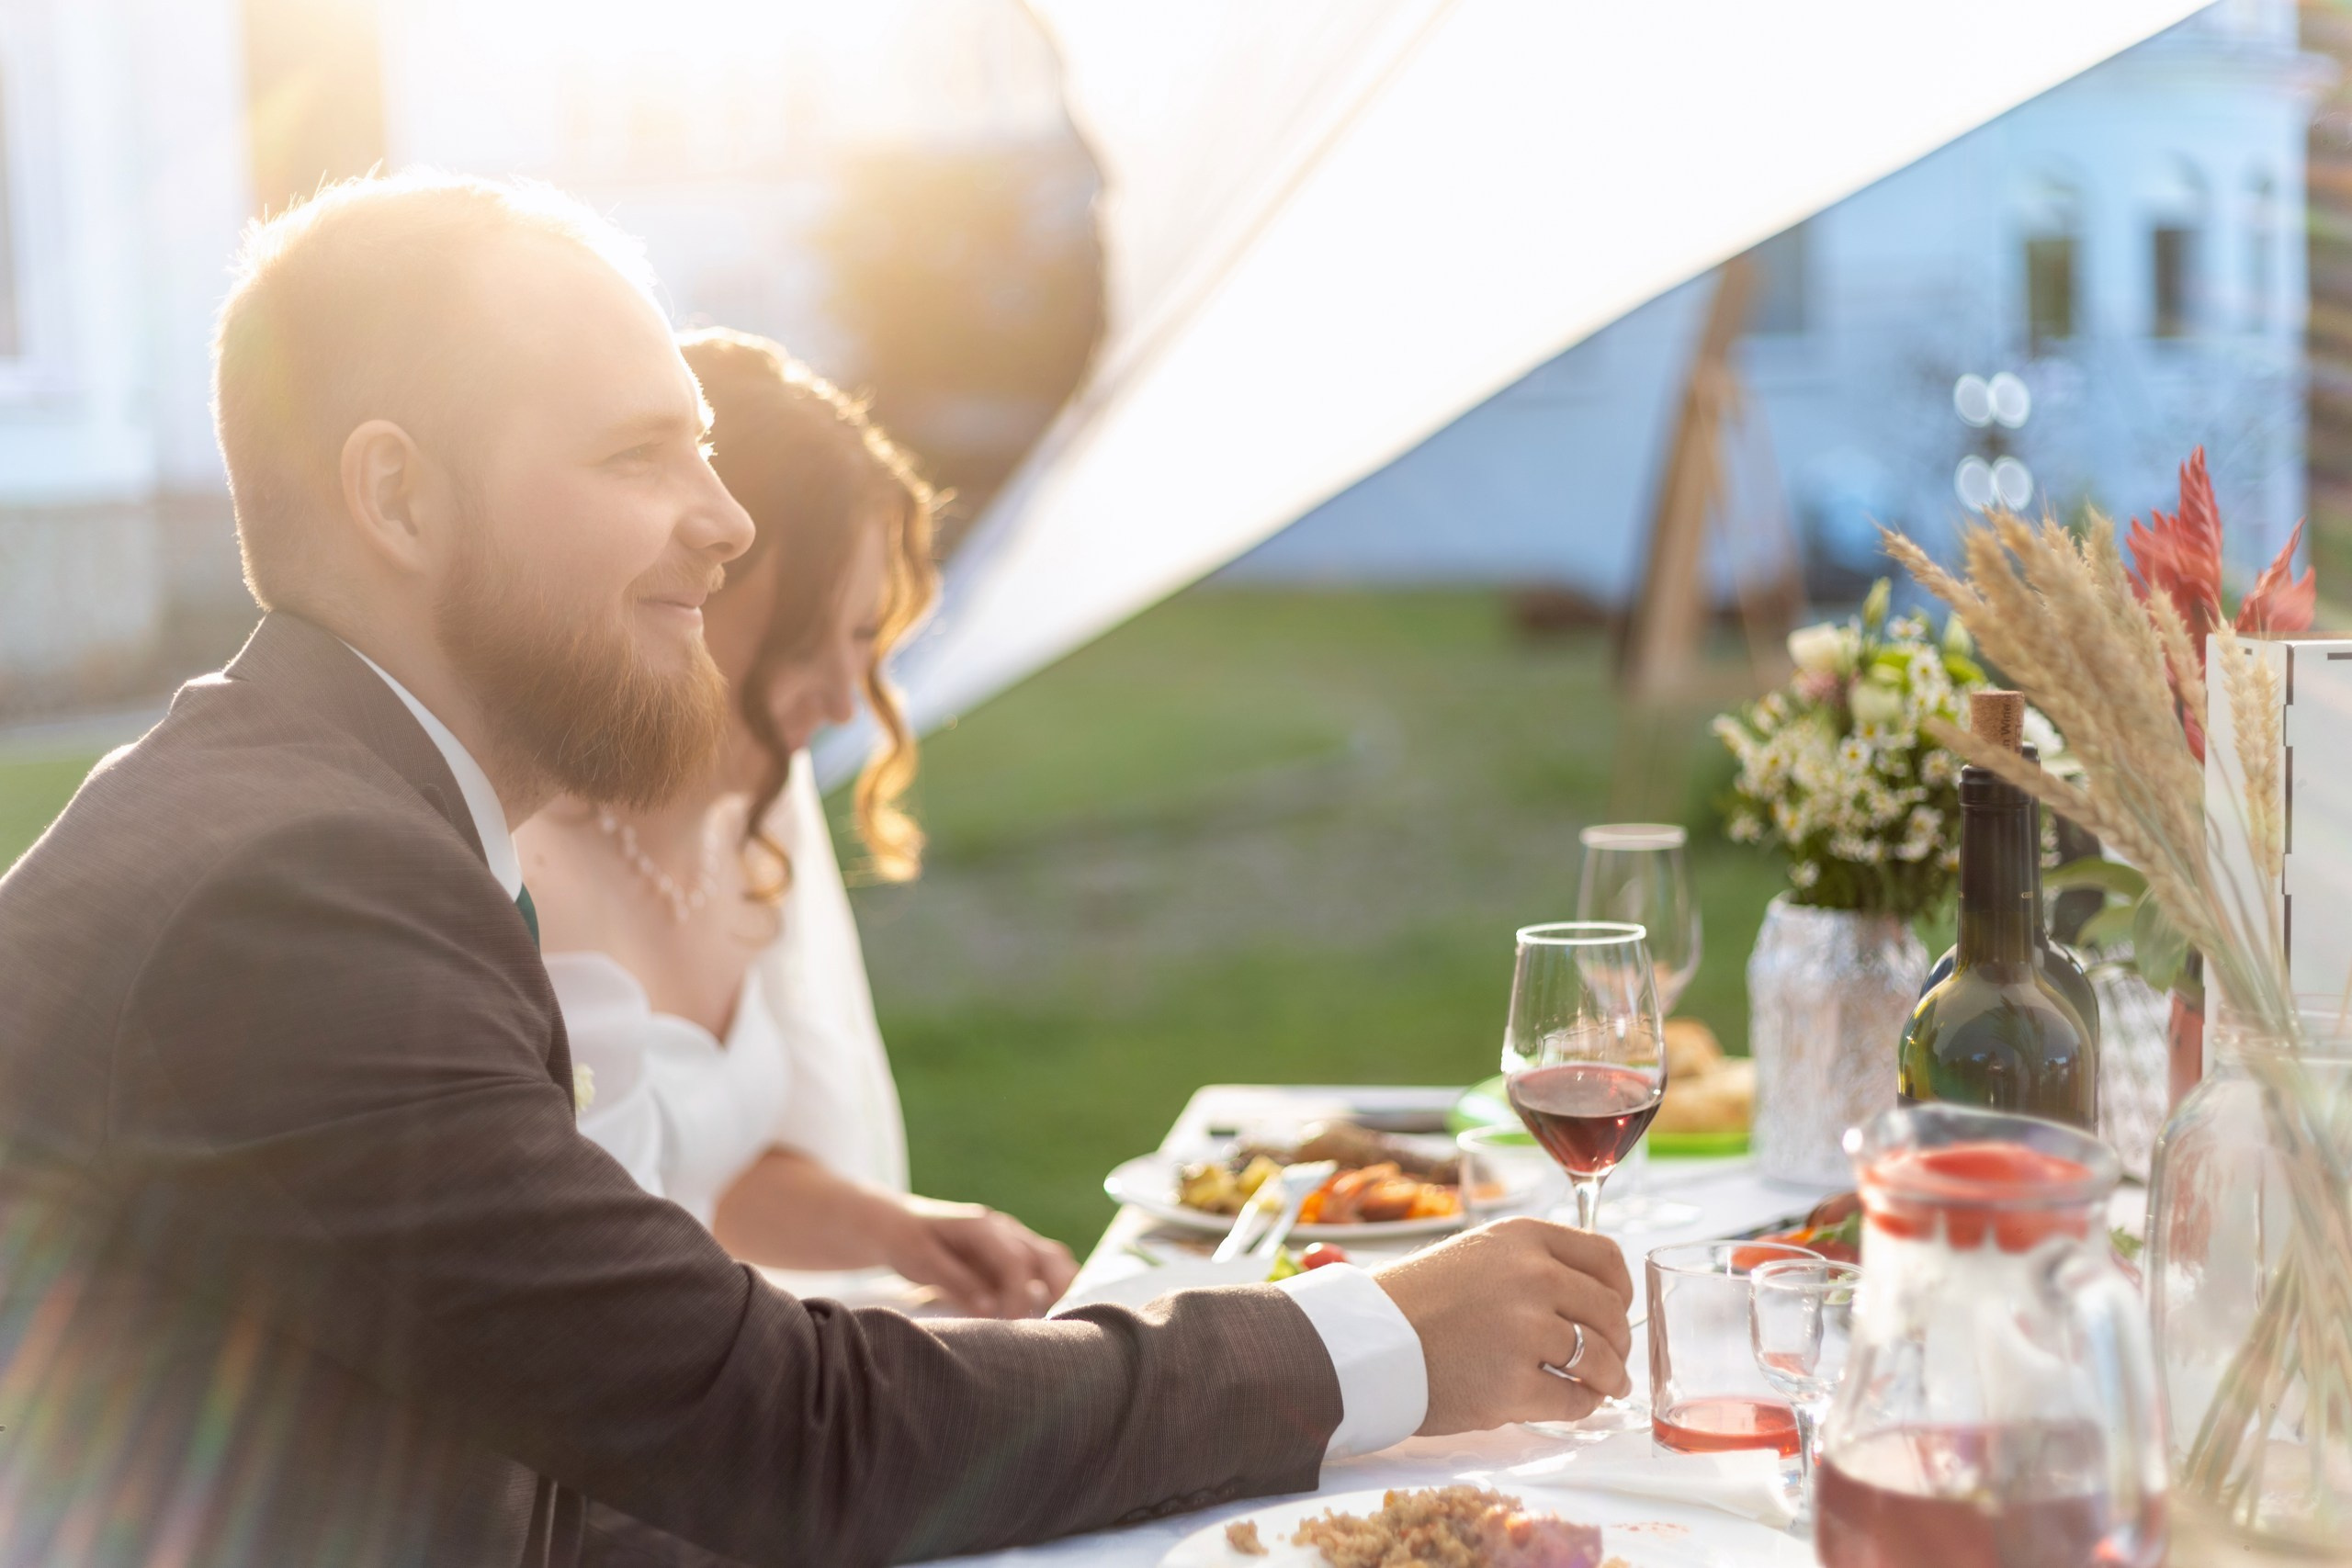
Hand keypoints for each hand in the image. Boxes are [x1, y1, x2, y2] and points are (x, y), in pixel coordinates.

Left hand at [878, 1196, 1077, 1319]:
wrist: (901, 1226)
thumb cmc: (909, 1243)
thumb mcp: (922, 1263)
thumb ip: (957, 1283)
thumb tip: (991, 1308)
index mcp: (983, 1227)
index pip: (1016, 1260)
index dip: (1020, 1294)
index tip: (1014, 1324)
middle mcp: (1005, 1231)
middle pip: (1049, 1255)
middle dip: (1060, 1290)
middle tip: (1058, 1326)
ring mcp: (1013, 1242)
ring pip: (1053, 1261)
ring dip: (1063, 1291)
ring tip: (1064, 1324)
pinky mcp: (1013, 1258)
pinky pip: (1043, 1272)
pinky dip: (1053, 1293)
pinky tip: (1053, 1318)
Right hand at [1371, 1217, 1634, 1433]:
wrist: (1367, 1342)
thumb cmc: (1416, 1301)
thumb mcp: (1476, 1252)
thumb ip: (1531, 1263)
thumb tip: (1590, 1295)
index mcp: (1522, 1238)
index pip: (1605, 1257)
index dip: (1620, 1289)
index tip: (1616, 1309)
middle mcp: (1530, 1276)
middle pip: (1609, 1311)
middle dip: (1619, 1341)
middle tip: (1613, 1359)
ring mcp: (1524, 1331)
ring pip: (1600, 1359)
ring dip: (1609, 1378)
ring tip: (1604, 1387)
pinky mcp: (1514, 1385)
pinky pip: (1575, 1400)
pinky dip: (1581, 1406)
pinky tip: (1573, 1403)